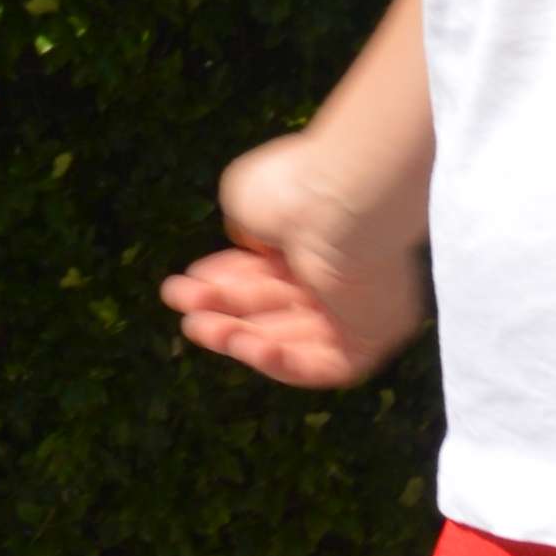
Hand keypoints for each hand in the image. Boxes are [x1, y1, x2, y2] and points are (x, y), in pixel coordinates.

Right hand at [162, 129, 427, 389]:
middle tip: (185, 314)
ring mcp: (356, 311)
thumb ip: (243, 229)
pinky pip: (324, 366)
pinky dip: (285, 364)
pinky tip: (249, 348)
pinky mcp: (371, 340)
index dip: (223, 282)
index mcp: (315, 238)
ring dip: (243, 342)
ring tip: (200, 329)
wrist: (346, 203)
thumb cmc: (298, 188)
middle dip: (225, 313)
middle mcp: (337, 274)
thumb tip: (244, 246)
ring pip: (292, 343)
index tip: (185, 285)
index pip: (265, 273)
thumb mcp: (248, 200)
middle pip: (273, 309)